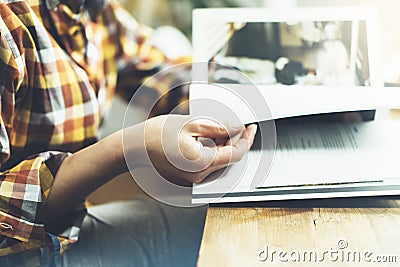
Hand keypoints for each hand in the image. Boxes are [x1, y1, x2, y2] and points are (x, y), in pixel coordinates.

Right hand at [125, 115, 256, 184]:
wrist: (135, 148)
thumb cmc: (157, 135)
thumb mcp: (192, 124)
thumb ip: (219, 127)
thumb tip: (237, 128)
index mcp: (203, 163)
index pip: (236, 154)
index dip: (247, 139)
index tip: (251, 128)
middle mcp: (200, 175)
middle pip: (228, 158)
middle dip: (233, 140)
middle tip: (231, 123)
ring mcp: (194, 178)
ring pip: (218, 160)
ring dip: (222, 144)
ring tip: (213, 128)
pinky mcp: (189, 176)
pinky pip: (208, 163)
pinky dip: (212, 150)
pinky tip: (205, 137)